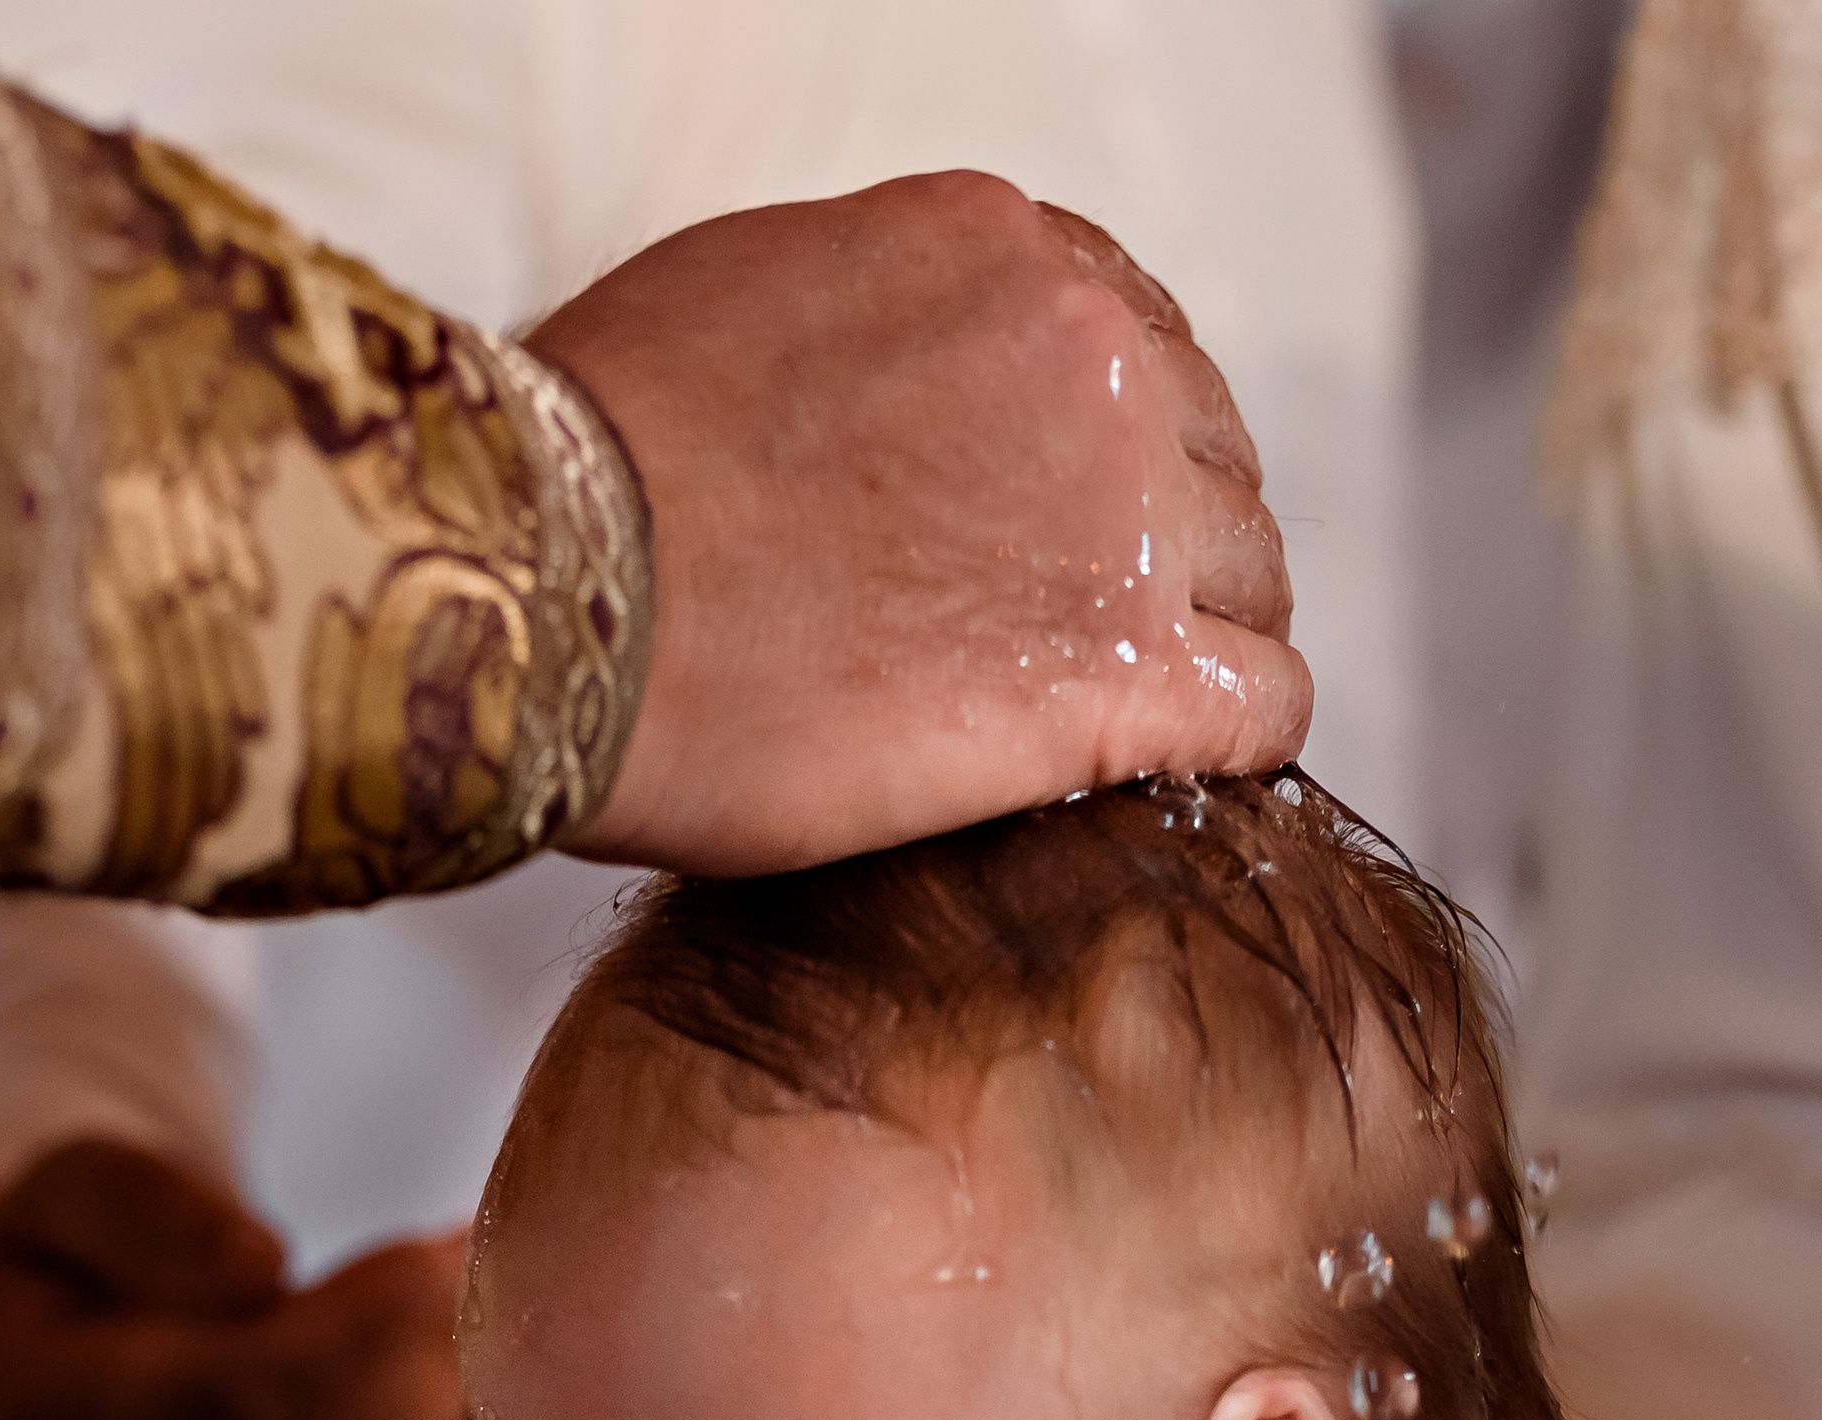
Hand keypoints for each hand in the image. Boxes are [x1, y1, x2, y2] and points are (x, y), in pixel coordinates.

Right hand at [0, 1139, 469, 1419]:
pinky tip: (425, 1369)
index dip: (356, 1329)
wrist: (24, 1362)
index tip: (432, 1252)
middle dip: (411, 1359)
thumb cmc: (61, 1257)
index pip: (232, 1397)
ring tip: (451, 1303)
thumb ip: (153, 1214)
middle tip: (467, 1265)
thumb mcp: (72, 1188)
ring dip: (425, 1401)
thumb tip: (261, 1269)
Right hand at [536, 178, 1310, 872]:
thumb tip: (895, 393)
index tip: (1082, 511)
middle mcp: (1092, 358)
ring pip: (1253, 576)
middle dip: (1172, 536)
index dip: (1120, 440)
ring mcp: (1125, 514)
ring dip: (1212, 637)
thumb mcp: (753, 303)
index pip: (1133, 337)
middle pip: (1209, 455)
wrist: (557, 596)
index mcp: (1001, 251)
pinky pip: (1264, 703)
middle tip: (1112, 621)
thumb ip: (872, 327)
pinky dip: (1245, 736)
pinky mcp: (1126, 673)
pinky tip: (1199, 765)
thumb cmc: (596, 471)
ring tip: (1153, 707)